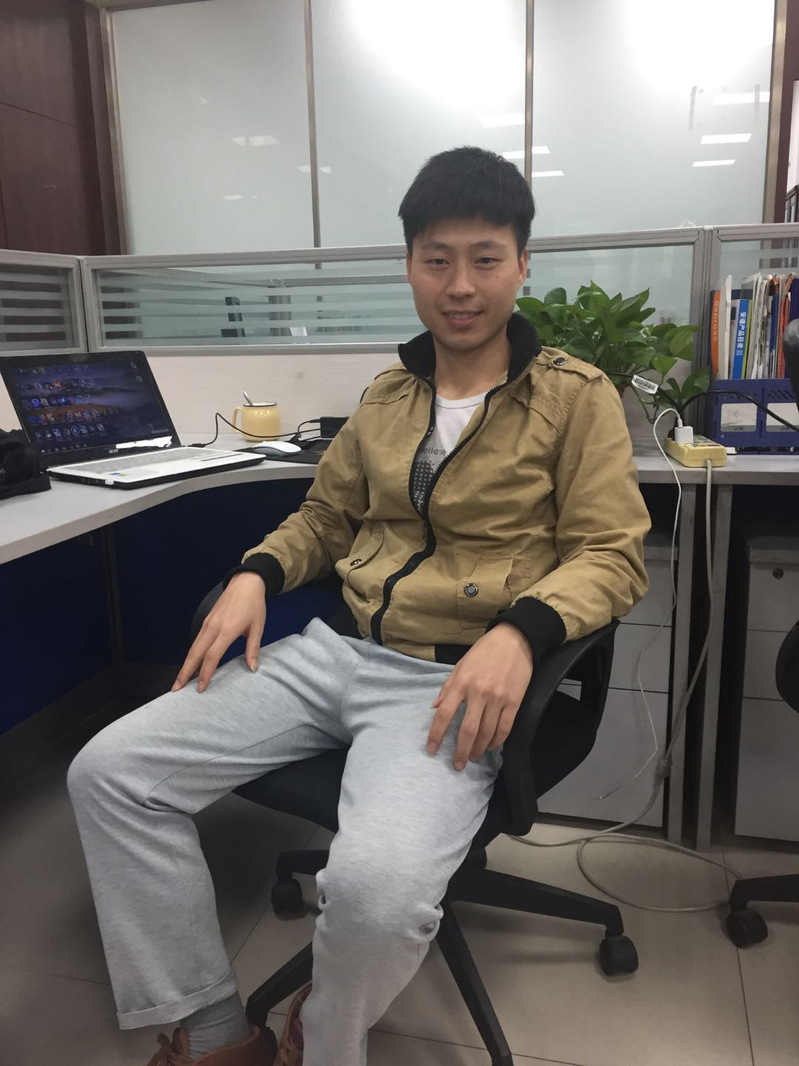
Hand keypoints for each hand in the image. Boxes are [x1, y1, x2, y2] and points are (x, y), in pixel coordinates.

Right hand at [172, 572, 266, 692]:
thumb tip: (252, 668)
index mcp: (227, 630)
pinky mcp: (207, 621)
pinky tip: (192, 664)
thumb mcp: (258, 627)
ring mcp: (208, 623)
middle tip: (176, 689)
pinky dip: (192, 654)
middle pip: (195, 653)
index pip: (212, 656)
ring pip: (193, 647)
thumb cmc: (254, 605)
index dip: (206, 673)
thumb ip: (253, 649)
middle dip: (185, 672)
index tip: (201, 688)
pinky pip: (197, 640)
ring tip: (180, 680)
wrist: (246, 582)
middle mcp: (213, 627)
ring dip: (186, 664)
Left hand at [427, 623, 532, 769]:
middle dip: (461, 751)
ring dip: (479, 749)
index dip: (436, 735)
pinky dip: (497, 741)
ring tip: (474, 757)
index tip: (431, 750)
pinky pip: (505, 728)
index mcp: (461, 683)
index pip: (444, 714)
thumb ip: (447, 687)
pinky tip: (491, 746)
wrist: (514, 640)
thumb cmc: (484, 652)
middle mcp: (479, 693)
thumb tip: (434, 708)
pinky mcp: (514, 702)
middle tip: (457, 765)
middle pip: (467, 730)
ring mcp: (498, 699)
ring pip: (487, 733)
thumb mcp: (460, 665)